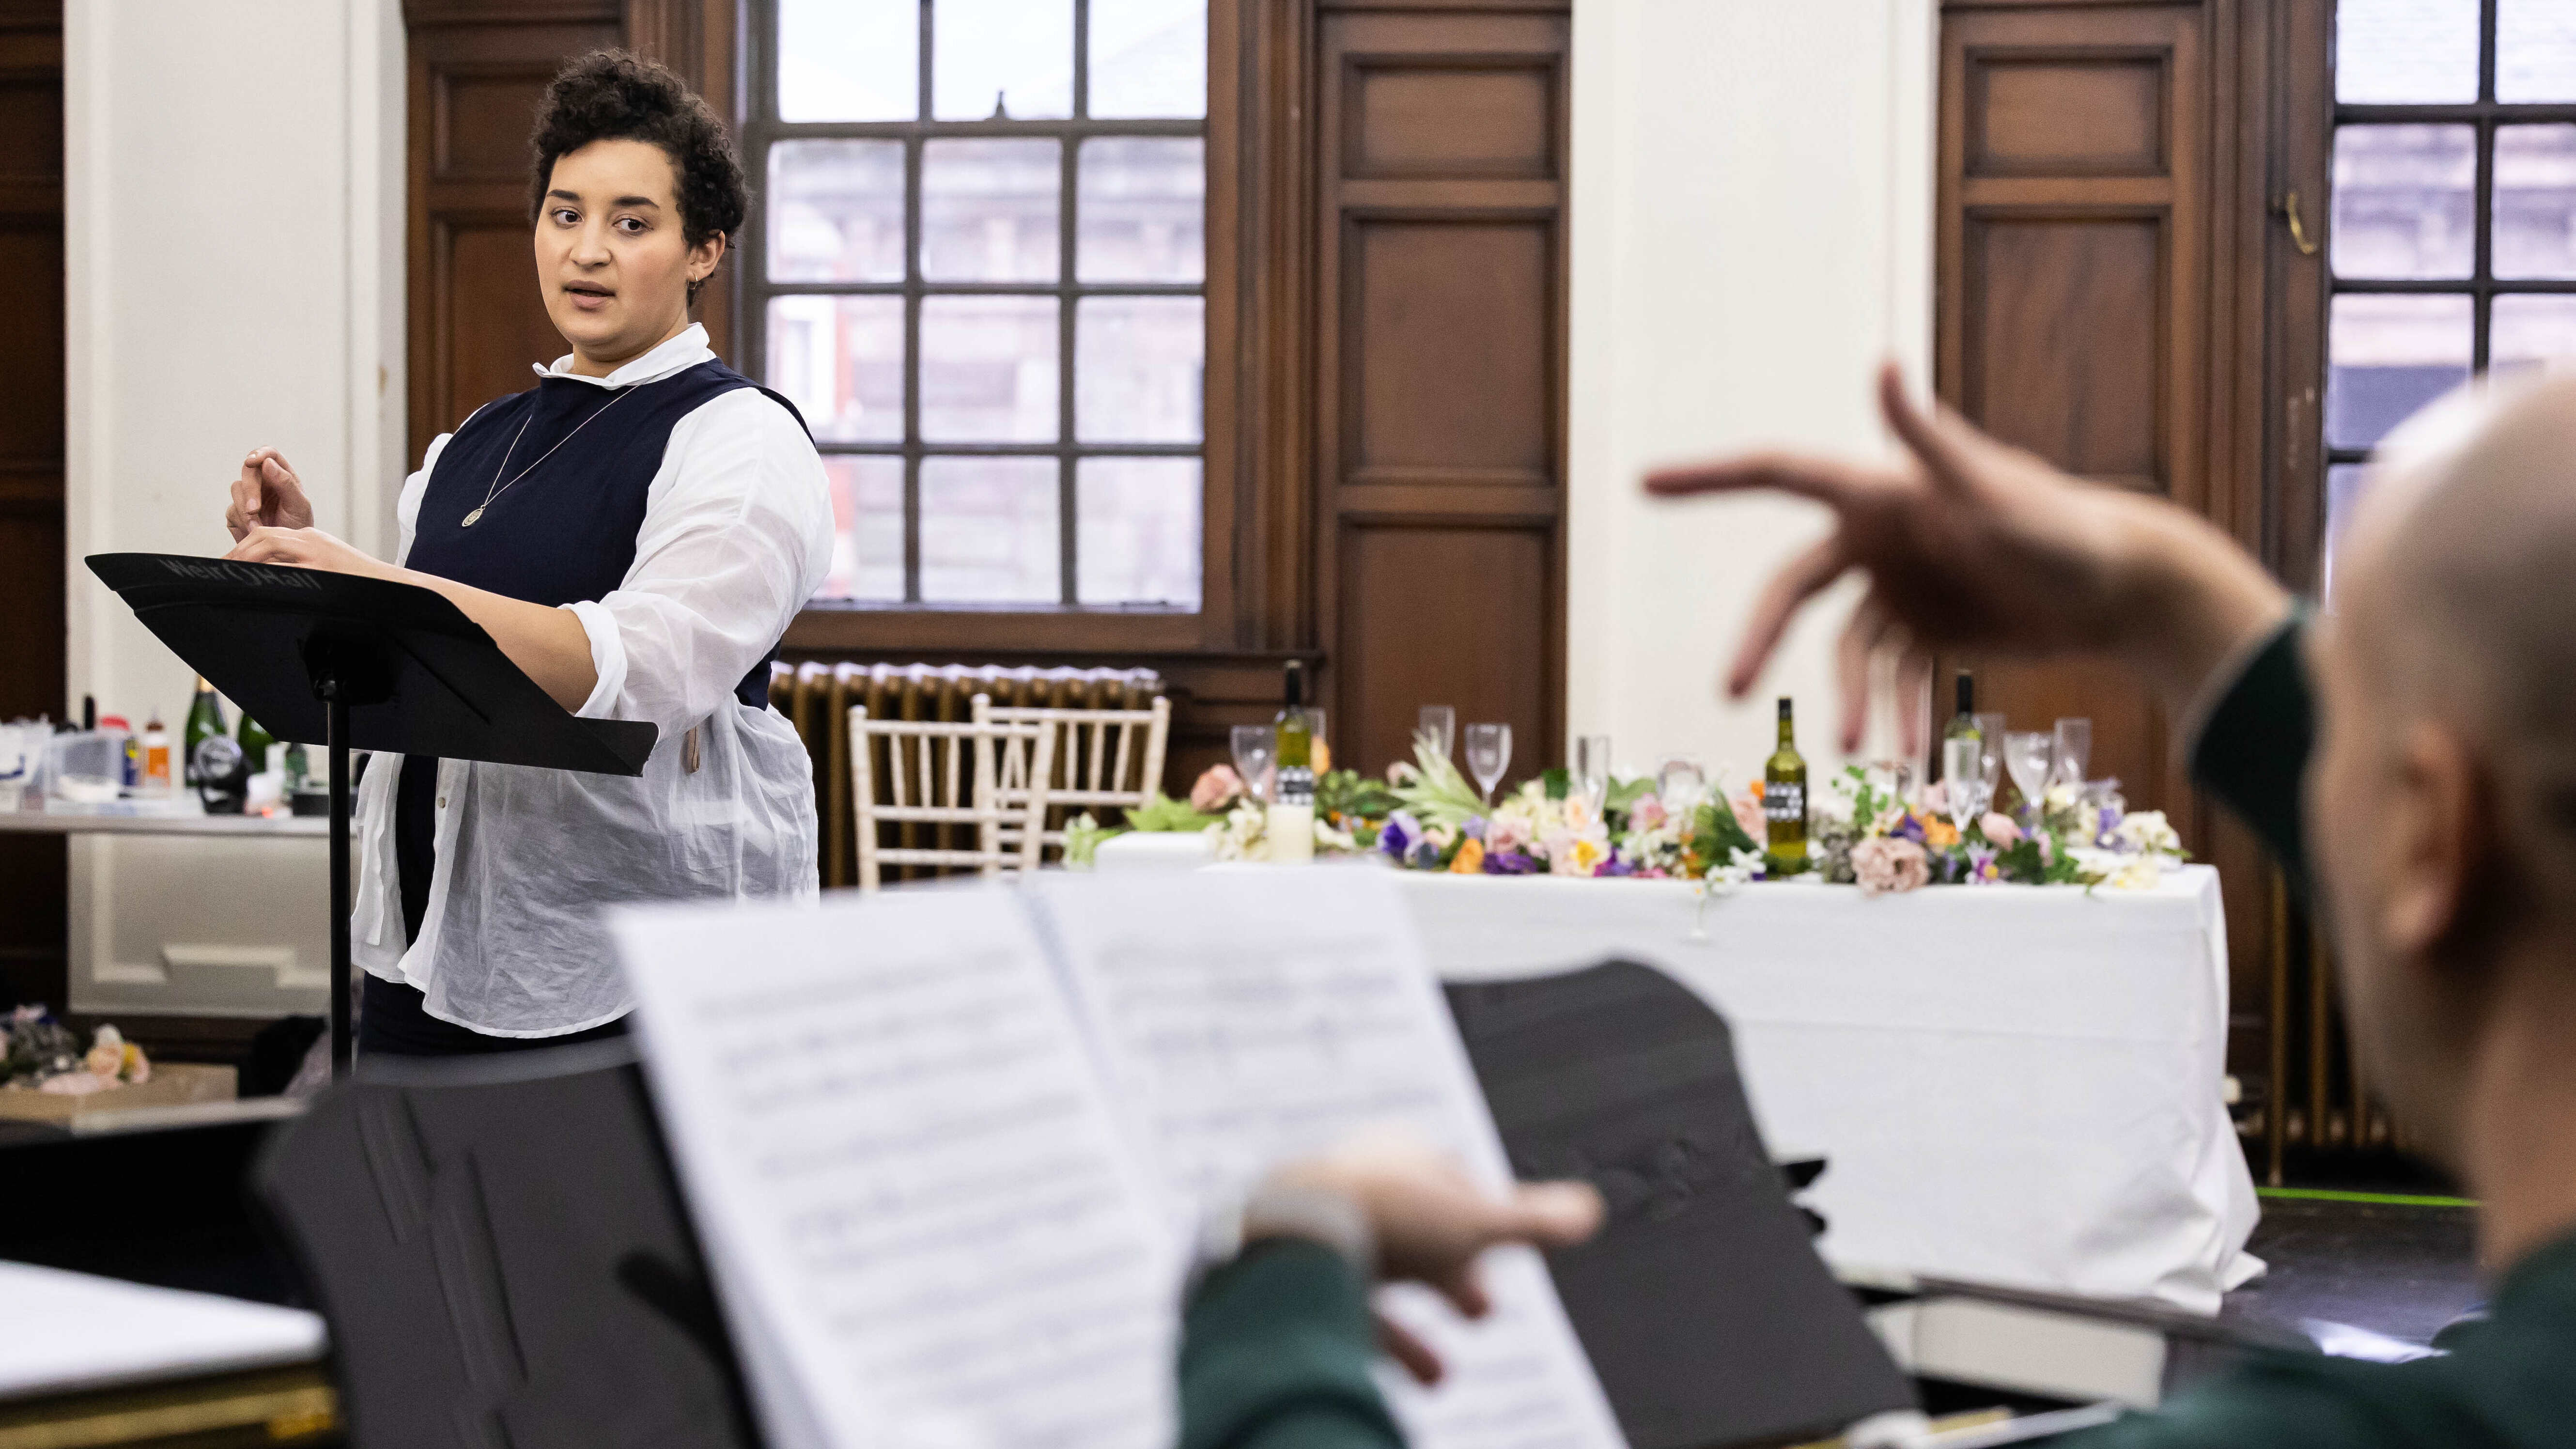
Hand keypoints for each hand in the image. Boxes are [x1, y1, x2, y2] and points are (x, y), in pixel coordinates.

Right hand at [225, 448, 315, 540]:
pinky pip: (232, 510)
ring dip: (246, 510)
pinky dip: (242, 522)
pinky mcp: (237, 512)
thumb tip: (268, 462)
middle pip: (247, 471)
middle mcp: (263, 482)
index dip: (259, 453)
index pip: (268, 454)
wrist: (287, 552)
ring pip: (236, 490)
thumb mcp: (299, 505)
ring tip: (260, 526)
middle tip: (255, 510)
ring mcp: (249, 496)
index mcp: (281, 476)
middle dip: (250, 490)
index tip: (252, 461)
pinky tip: (254, 531)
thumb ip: (286, 483)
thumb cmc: (299, 526)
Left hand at [225, 525, 395, 580]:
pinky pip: (283, 570)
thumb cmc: (358, 582)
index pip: (267, 534)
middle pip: (263, 537)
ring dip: (245, 561)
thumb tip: (270, 576)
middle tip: (220, 570)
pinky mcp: (321, 570)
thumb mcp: (328, 564)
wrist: (392, 586)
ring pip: (269, 547)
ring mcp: (316, 555)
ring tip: (229, 577)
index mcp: (311, 538)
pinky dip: (264, 575)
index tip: (227, 563)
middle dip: (237, 553)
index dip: (242, 547)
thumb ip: (301, 563)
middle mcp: (311, 542)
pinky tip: (253, 585)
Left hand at [1259, 1137, 1602, 1385]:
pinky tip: (1394, 1377)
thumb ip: (1533, 1222)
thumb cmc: (1388, 1218)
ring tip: (1441, 1378)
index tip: (1502, 1267)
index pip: (1456, 1188)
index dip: (1486, 1230)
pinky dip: (1374, 1342)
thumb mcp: (1476, 1222)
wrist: (1292, 1239)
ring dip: (1417, 1331)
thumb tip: (1591, 1210)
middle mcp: (1359, 1182)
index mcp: (1403, 1153)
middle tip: (1481, 1315)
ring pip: (1380, 1281)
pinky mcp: (1295, 1269)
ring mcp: (1324, 1224)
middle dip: (1455, 1281)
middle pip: (1419, 1236)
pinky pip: (1342, 1309)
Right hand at [1644, 362, 2289, 753]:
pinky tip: (1909, 754)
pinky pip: (1896, 681)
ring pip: (1847, 654)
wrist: (2123, 587)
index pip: (1776, 474)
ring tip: (1864, 750)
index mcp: (1879, 493)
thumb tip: (1884, 360)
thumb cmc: (2064, 527)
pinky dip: (1900, 715)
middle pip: (1792, 589)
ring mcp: (1901, 589)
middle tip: (1731, 691)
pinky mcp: (1930, 633)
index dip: (1706, 479)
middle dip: (1760, 642)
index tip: (1643, 484)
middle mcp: (1879, 539)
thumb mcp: (1992, 489)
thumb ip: (1929, 437)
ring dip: (1854, 702)